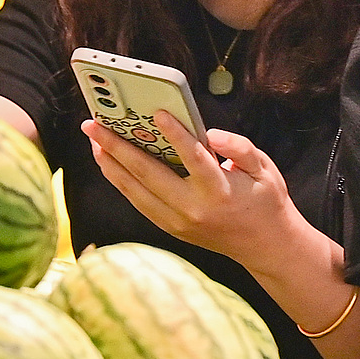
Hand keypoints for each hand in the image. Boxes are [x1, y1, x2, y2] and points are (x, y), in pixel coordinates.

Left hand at [84, 111, 294, 264]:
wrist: (264, 246)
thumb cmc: (265, 199)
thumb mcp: (265, 169)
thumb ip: (240, 148)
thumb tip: (211, 134)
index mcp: (220, 191)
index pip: (193, 158)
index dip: (175, 133)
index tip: (156, 111)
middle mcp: (194, 209)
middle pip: (149, 174)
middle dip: (118, 146)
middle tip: (94, 123)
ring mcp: (178, 222)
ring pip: (135, 190)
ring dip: (111, 163)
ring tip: (94, 138)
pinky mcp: (170, 228)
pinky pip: (138, 201)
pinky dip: (121, 180)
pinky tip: (109, 161)